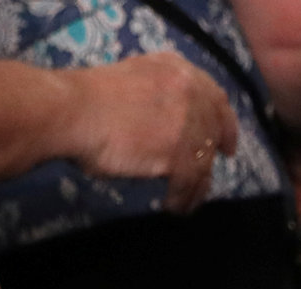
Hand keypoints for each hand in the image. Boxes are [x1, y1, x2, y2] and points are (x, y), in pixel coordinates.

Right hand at [67, 53, 237, 210]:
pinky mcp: (179, 153)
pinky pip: (189, 183)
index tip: (225, 144)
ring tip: (185, 203)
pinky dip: (182, 198)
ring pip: (203, 163)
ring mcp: (187, 123)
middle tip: (207, 180)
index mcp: (177, 70)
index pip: (214, 97)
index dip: (224, 124)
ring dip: (195, 188)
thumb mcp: (134, 77)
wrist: (76, 110)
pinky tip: (173, 207)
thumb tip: (166, 118)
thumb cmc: (89, 97)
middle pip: (213, 132)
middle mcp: (189, 92)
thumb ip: (158, 92)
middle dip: (213, 158)